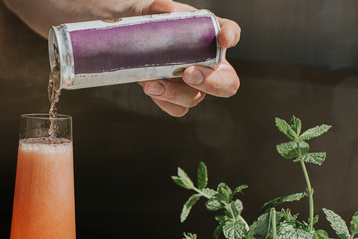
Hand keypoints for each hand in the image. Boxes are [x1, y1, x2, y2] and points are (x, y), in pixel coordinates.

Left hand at [138, 0, 240, 116]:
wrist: (126, 43)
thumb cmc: (146, 24)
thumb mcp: (148, 10)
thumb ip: (157, 7)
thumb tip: (165, 5)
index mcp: (208, 34)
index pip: (231, 32)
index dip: (231, 36)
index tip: (223, 39)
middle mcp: (206, 61)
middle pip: (227, 81)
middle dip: (212, 82)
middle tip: (188, 73)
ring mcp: (191, 83)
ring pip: (197, 98)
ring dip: (176, 94)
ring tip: (152, 84)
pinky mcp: (174, 97)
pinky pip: (178, 108)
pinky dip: (165, 102)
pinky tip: (151, 89)